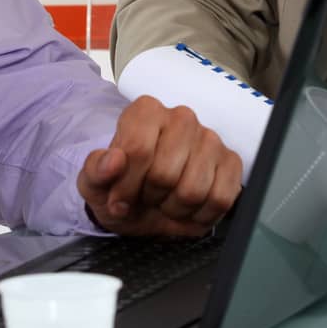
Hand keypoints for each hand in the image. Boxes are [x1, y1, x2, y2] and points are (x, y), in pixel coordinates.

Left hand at [78, 95, 241, 235]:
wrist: (145, 207)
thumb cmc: (121, 189)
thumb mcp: (94, 184)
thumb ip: (96, 170)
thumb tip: (113, 160)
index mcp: (145, 112)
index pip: (138, 150)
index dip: (126, 186)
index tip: (118, 200)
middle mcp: (182, 118)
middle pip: (165, 173)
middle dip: (151, 197)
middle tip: (147, 196)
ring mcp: (210, 139)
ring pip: (193, 190)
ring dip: (174, 208)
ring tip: (167, 200)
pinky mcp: (232, 162)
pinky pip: (220, 199)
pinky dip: (200, 215)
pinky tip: (189, 207)